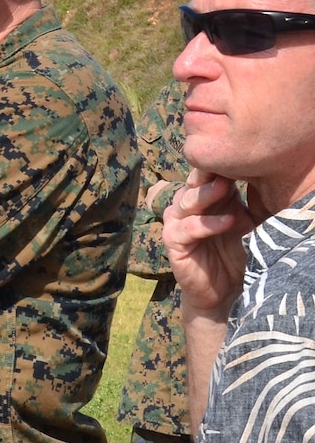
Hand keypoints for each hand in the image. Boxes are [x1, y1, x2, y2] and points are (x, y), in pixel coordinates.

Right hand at [164, 172, 255, 317]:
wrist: (224, 290)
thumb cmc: (238, 253)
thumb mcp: (249, 221)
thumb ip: (252, 201)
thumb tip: (269, 173)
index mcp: (206, 196)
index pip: (208, 172)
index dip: (221, 163)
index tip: (241, 152)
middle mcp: (188, 205)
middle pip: (194, 181)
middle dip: (209, 172)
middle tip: (226, 162)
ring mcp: (177, 223)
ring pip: (187, 201)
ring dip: (206, 194)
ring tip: (227, 189)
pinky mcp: (173, 243)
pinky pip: (187, 229)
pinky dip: (207, 224)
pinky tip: (228, 222)